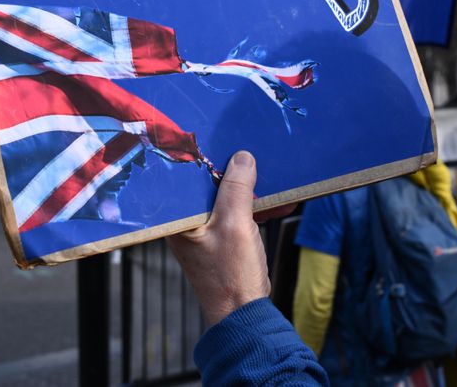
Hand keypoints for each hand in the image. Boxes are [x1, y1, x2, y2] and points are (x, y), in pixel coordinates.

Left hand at [168, 151, 288, 326]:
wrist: (244, 315)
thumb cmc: (231, 275)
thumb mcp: (236, 225)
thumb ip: (237, 189)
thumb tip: (242, 157)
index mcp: (179, 219)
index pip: (187, 178)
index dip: (205, 158)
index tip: (221, 140)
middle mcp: (187, 223)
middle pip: (208, 186)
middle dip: (232, 172)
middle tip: (249, 153)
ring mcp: (205, 232)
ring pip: (226, 199)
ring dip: (248, 190)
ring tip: (268, 176)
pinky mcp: (222, 240)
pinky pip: (237, 214)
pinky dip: (254, 208)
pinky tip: (277, 202)